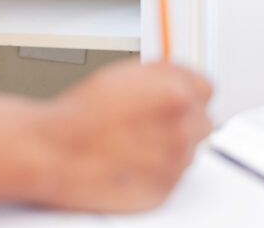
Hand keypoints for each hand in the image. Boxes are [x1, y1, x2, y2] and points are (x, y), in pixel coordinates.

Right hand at [37, 59, 211, 213]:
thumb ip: (162, 74)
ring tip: (133, 138)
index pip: (205, 86)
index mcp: (175, 94)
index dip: (186, 87)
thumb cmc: (81, 114)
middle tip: (150, 117)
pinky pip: (174, 174)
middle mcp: (181, 129)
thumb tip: (178, 75)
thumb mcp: (123, 73)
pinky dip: (158, 167)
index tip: (175, 91)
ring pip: (188, 147)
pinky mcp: (165, 189)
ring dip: (169, 143)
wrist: (58, 152)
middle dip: (181, 116)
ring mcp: (175, 162)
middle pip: (202, 118)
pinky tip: (132, 158)